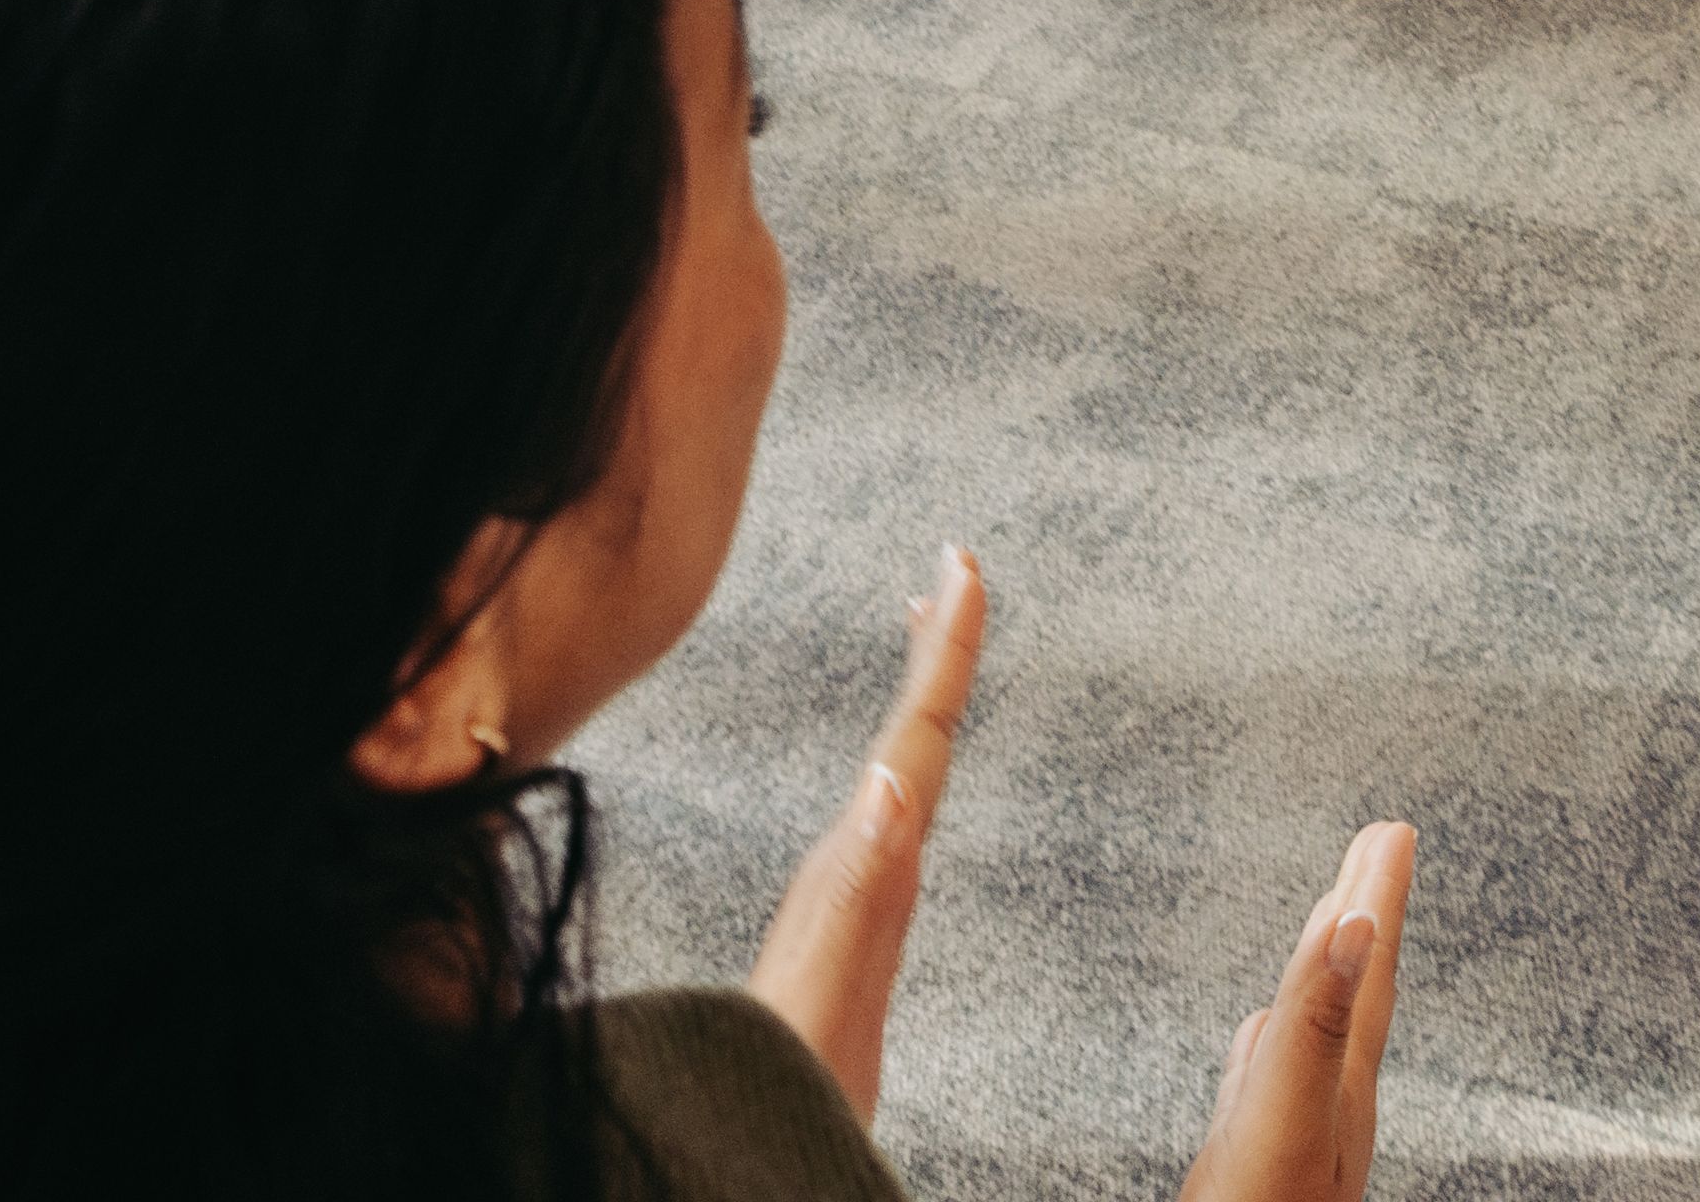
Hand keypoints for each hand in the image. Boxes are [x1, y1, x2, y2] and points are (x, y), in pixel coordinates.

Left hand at [749, 549, 987, 1122]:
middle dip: (936, 653)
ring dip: (926, 700)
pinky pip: (895, 824)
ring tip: (937, 631)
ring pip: (899, 772)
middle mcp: (855, 867)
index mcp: (858, 865)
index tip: (959, 567)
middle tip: (957, 567)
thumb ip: (859, 886)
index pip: (908, 738)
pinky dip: (913, 775)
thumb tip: (895, 778)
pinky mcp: (858, 936)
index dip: (941, 655)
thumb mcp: (826, 977)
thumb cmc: (776, 1072)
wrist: (741, 1133)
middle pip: (904, 737)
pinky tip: (911, 772)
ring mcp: (855, 898)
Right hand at [1175, 821, 1416, 1201]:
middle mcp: (1326, 1096)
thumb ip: (1318, 1026)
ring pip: (1317, 1024)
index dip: (1380, 895)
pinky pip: (1270, 1075)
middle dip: (1366, 907)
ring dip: (1327, 959)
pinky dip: (1275, 1035)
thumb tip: (1356, 924)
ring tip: (1337, 911)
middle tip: (1381, 842)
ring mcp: (1290, 1128)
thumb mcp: (1291, 1118)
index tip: (1396, 829)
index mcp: (1341, 1078)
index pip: (1366, 965)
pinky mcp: (1249, 1159)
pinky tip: (1266, 1030)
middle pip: (1354, 982)